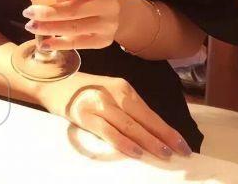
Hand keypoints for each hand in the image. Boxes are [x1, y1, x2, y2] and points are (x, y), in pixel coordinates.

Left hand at [24, 0, 120, 49]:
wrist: (122, 13)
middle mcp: (107, 6)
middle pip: (73, 11)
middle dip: (47, 13)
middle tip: (28, 13)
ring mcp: (107, 25)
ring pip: (74, 28)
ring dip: (49, 29)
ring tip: (31, 26)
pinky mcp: (103, 41)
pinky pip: (78, 44)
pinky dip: (59, 43)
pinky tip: (44, 43)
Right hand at [39, 70, 192, 159]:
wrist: (54, 83)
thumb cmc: (86, 91)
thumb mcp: (110, 94)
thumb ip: (128, 110)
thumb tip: (154, 134)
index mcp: (122, 87)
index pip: (150, 113)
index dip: (167, 130)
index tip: (184, 144)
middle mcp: (113, 93)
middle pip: (143, 119)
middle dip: (164, 137)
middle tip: (181, 152)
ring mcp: (98, 103)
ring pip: (129, 125)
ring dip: (148, 141)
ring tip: (164, 154)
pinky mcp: (85, 115)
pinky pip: (108, 131)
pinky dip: (122, 142)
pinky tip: (135, 151)